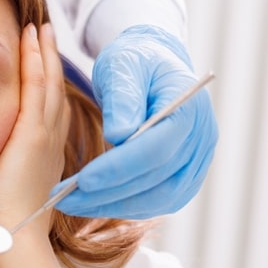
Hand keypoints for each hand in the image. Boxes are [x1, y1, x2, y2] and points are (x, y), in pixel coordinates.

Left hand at [0, 23, 68, 241]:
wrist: (9, 237)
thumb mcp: (1, 193)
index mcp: (42, 157)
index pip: (47, 112)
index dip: (46, 86)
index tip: (41, 65)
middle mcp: (49, 143)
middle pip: (52, 91)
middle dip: (49, 61)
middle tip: (45, 34)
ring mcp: (43, 136)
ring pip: (48, 83)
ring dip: (44, 52)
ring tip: (40, 28)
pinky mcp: (32, 134)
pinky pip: (37, 86)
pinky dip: (36, 59)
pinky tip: (32, 38)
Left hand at [55, 24, 216, 218]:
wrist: (150, 66)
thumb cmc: (133, 61)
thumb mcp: (122, 67)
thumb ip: (123, 98)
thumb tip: (119, 134)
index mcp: (190, 109)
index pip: (157, 148)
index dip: (119, 167)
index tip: (82, 179)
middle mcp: (202, 139)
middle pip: (158, 180)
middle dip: (109, 193)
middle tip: (65, 198)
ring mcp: (197, 161)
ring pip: (159, 198)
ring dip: (113, 205)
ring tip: (71, 202)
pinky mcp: (186, 176)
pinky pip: (157, 201)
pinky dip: (124, 205)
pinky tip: (93, 202)